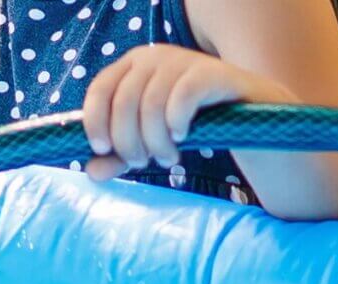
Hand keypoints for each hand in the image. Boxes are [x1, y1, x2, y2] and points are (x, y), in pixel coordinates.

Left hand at [82, 44, 293, 180]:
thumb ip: (117, 157)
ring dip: (154, 142)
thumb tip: (92, 172)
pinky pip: (182, 98)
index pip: (100, 90)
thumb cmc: (187, 126)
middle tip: (142, 162)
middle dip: (128, 142)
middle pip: (124, 103)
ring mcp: (183, 60)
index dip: (94, 122)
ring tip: (166, 158)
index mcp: (130, 67)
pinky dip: (176, 124)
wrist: (246, 115)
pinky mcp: (211, 72)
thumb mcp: (147, 143)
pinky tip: (182, 137)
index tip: (102, 150)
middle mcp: (153, 57)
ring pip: (151, 105)